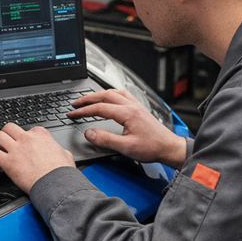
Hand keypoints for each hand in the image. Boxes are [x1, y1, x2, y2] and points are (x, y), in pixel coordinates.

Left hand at [0, 123, 75, 192]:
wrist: (56, 184)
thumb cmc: (62, 172)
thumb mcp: (66, 155)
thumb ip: (59, 150)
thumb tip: (60, 152)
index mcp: (41, 136)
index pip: (29, 129)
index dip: (25, 135)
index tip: (24, 140)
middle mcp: (27, 139)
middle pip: (9, 127)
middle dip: (5, 132)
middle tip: (3, 138)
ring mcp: (16, 149)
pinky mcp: (8, 162)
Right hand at [69, 89, 186, 166]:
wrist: (169, 147)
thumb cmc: (152, 148)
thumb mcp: (125, 147)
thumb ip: (105, 139)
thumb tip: (89, 133)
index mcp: (127, 113)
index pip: (99, 108)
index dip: (83, 111)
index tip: (72, 114)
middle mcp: (131, 106)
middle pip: (104, 95)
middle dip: (87, 98)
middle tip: (75, 104)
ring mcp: (136, 105)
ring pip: (113, 92)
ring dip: (98, 94)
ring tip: (88, 99)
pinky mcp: (139, 108)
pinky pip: (122, 94)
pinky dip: (110, 94)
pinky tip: (109, 97)